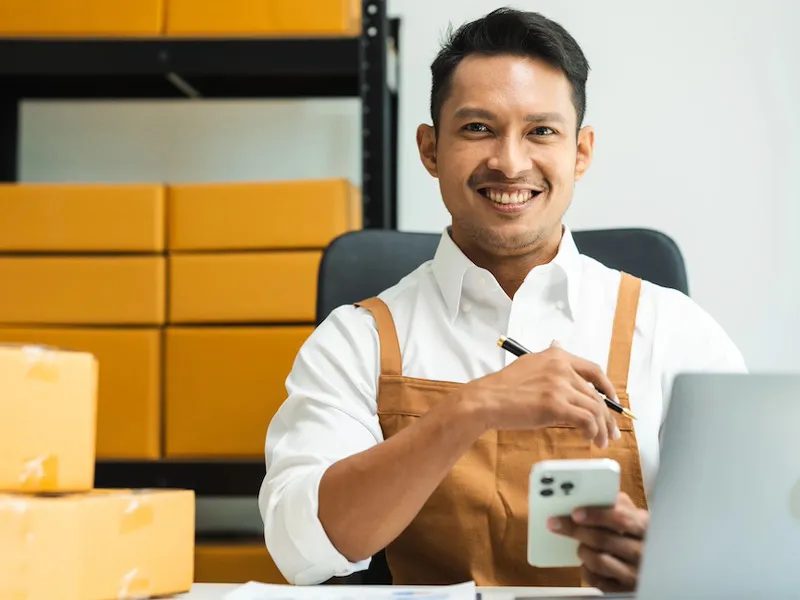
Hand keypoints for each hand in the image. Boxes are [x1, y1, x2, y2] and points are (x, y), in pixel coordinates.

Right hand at [460, 340, 619, 448]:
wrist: (485, 400)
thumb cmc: (503, 388)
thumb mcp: (529, 364)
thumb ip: (548, 360)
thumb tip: (558, 344)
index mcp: (556, 356)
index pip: (594, 370)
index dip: (608, 387)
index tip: (613, 401)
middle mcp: (561, 368)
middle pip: (597, 394)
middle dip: (607, 416)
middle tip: (610, 432)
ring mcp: (559, 386)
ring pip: (595, 409)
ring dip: (601, 428)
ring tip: (601, 441)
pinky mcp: (556, 405)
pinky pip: (586, 420)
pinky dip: (592, 432)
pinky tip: (589, 439)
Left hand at [547, 492, 648, 591]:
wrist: (653, 568)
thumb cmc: (638, 537)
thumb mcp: (635, 518)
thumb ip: (618, 505)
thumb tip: (593, 492)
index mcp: (645, 528)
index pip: (620, 518)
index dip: (595, 514)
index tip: (575, 513)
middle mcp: (642, 552)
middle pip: (603, 539)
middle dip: (576, 530)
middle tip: (557, 524)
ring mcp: (634, 574)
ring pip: (598, 560)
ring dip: (582, 550)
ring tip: (580, 543)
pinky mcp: (623, 591)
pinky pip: (596, 579)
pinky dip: (586, 569)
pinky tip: (588, 562)